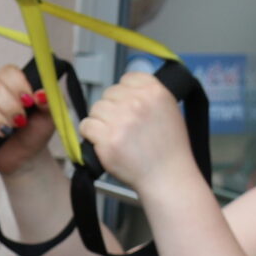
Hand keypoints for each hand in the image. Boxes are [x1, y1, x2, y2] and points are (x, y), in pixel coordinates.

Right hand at [0, 64, 59, 174]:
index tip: (28, 102)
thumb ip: (49, 103)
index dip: (17, 85)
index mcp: (10, 84)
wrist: (25, 157)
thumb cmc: (35, 132)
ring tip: (7, 132)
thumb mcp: (49, 117)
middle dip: (8, 107)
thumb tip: (41, 94)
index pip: (7, 72)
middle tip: (20, 123)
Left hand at [80, 72, 200, 198]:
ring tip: (114, 136)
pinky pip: (86, 126)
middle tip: (122, 127)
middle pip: (109, 94)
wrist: (168, 176)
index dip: (124, 94)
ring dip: (100, 122)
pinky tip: (102, 142)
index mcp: (155, 91)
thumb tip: (126, 89)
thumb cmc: (169, 149)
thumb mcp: (170, 111)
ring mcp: (121, 120)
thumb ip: (149, 96)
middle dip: (112, 109)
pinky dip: (90, 135)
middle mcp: (137, 102)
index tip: (127, 106)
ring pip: (96, 109)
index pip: (127, 78)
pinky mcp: (108, 138)